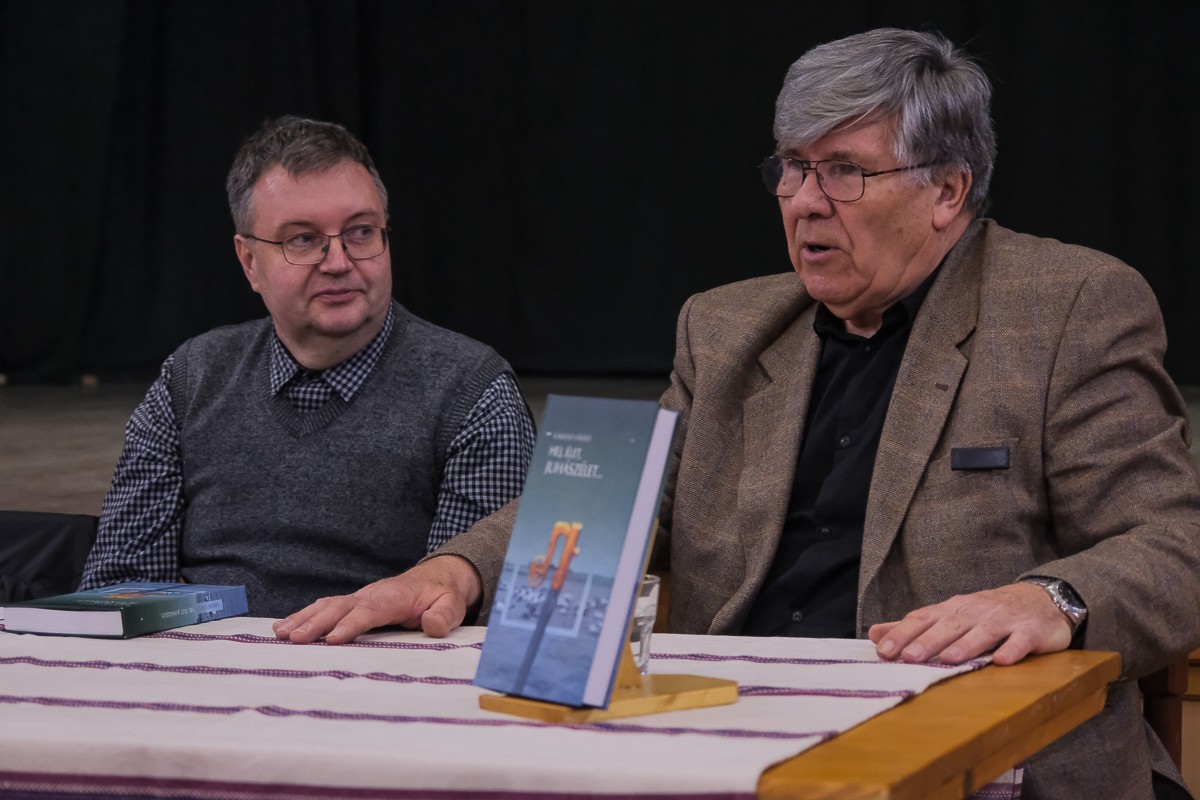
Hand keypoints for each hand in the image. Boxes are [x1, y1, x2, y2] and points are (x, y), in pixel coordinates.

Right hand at [272, 555, 481, 644]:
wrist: (435, 578)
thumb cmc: (442, 595)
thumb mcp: (452, 605)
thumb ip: (444, 615)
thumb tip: (432, 626)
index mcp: (394, 597)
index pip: (369, 611)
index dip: (351, 624)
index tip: (334, 640)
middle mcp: (371, 595)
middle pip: (339, 607)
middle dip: (316, 623)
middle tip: (294, 638)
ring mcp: (359, 598)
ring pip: (327, 605)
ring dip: (303, 618)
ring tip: (280, 633)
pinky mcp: (353, 604)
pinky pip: (325, 608)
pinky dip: (303, 616)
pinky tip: (283, 628)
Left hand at [867, 582, 1073, 665]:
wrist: (1041, 599)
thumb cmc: (986, 613)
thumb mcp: (949, 616)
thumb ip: (913, 627)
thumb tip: (874, 634)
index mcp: (952, 610)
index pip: (922, 620)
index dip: (902, 635)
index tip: (883, 651)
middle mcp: (974, 611)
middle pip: (948, 626)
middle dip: (928, 641)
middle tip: (908, 657)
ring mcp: (1003, 619)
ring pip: (982, 632)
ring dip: (965, 645)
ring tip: (948, 659)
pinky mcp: (1030, 630)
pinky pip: (1021, 640)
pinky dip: (1012, 650)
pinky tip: (1001, 661)